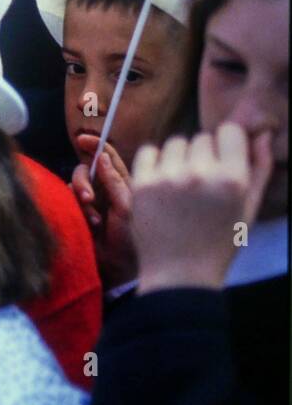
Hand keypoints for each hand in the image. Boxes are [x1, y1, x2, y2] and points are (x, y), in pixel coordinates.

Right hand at [70, 137, 136, 287]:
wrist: (122, 267)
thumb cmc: (132, 237)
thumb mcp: (127, 206)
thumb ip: (114, 180)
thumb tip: (101, 156)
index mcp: (121, 182)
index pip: (107, 155)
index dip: (95, 145)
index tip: (83, 140)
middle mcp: (104, 188)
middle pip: (85, 169)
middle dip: (84, 181)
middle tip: (89, 199)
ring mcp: (91, 201)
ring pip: (74, 185)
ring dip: (81, 199)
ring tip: (94, 219)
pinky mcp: (78, 213)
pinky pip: (68, 200)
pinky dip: (77, 210)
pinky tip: (89, 224)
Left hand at [131, 123, 273, 293]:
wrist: (179, 273)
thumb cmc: (220, 242)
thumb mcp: (249, 208)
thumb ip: (259, 168)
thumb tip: (263, 133)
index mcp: (232, 180)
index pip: (230, 131)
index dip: (228, 143)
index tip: (224, 159)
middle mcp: (200, 174)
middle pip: (202, 137)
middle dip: (205, 155)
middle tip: (202, 183)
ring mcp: (167, 177)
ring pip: (175, 142)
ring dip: (179, 157)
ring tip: (182, 185)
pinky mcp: (141, 183)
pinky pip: (149, 150)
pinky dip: (155, 161)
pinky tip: (162, 181)